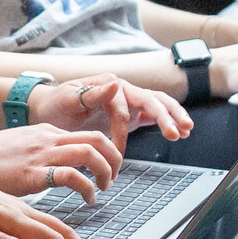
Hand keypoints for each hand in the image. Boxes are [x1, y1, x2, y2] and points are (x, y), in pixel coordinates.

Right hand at [0, 123, 120, 202]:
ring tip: (104, 188)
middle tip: (114, 176)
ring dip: (105, 171)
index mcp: (49, 132)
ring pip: (90, 152)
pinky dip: (87, 188)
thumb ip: (45, 152)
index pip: (90, 134)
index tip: (108, 167)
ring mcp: (43, 154)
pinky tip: (87, 199)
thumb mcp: (25, 146)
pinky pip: (72, 175)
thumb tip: (60, 167)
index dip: (106, 151)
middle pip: (98, 138)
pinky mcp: (34, 172)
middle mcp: (50, 139)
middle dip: (114, 157)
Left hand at [33, 72, 190, 147]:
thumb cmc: (56, 105)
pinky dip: (168, 121)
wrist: (50, 109)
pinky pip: (154, 114)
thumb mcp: (67, 99)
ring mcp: (130, 100)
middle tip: (177, 133)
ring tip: (187, 130)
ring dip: (174, 116)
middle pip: (151, 100)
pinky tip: (182, 131)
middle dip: (165, 117)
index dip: (122, 133)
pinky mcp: (133, 112)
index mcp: (109, 84)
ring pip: (158, 104)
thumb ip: (91, 94)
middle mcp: (123, 89)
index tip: (116, 154)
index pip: (123, 111)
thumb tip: (116, 84)